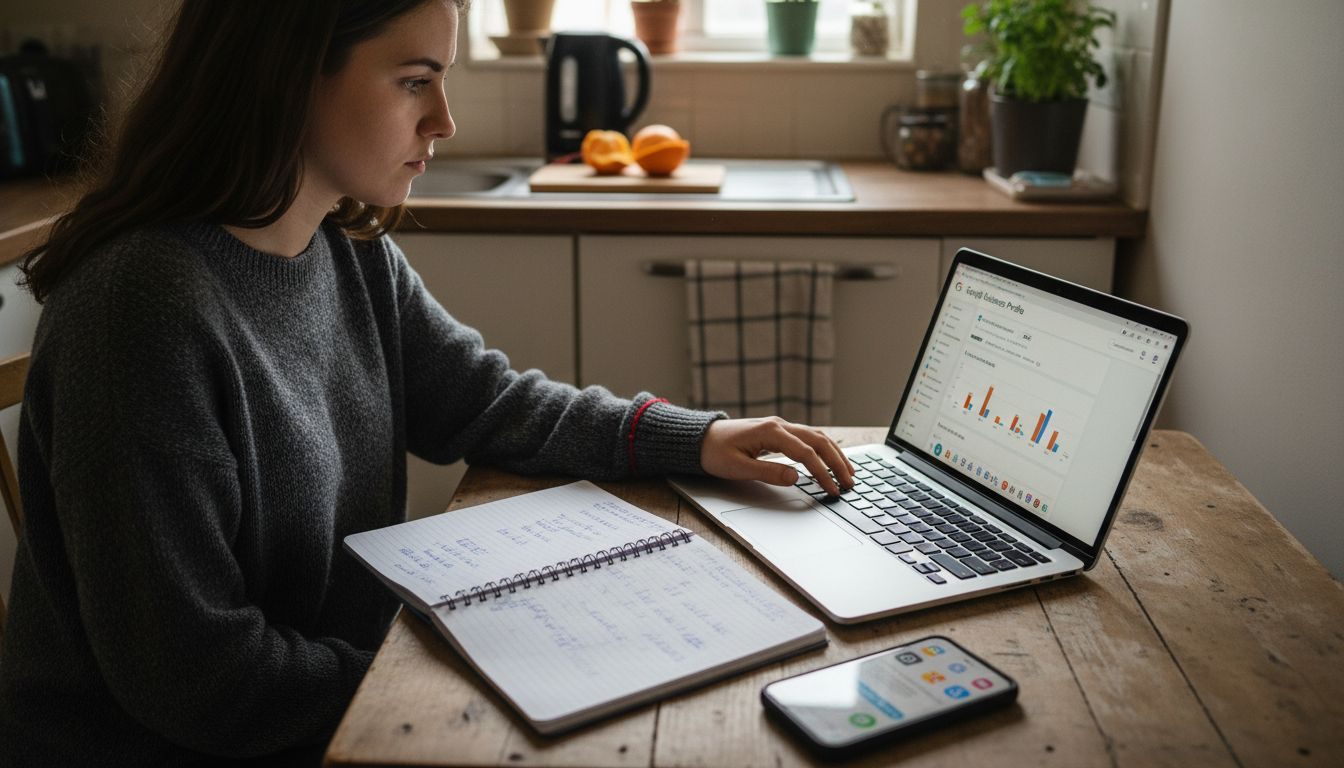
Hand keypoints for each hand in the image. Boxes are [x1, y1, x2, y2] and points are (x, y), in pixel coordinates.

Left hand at [699, 417, 854, 495]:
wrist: (701, 439)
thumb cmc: (715, 452)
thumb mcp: (738, 468)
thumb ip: (768, 472)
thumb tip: (796, 478)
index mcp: (771, 432)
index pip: (806, 453)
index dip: (822, 473)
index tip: (833, 489)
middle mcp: (780, 425)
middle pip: (819, 441)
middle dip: (837, 462)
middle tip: (850, 482)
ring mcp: (781, 427)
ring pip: (817, 437)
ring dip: (834, 454)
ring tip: (848, 473)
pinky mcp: (779, 432)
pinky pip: (809, 438)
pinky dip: (824, 449)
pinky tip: (832, 460)